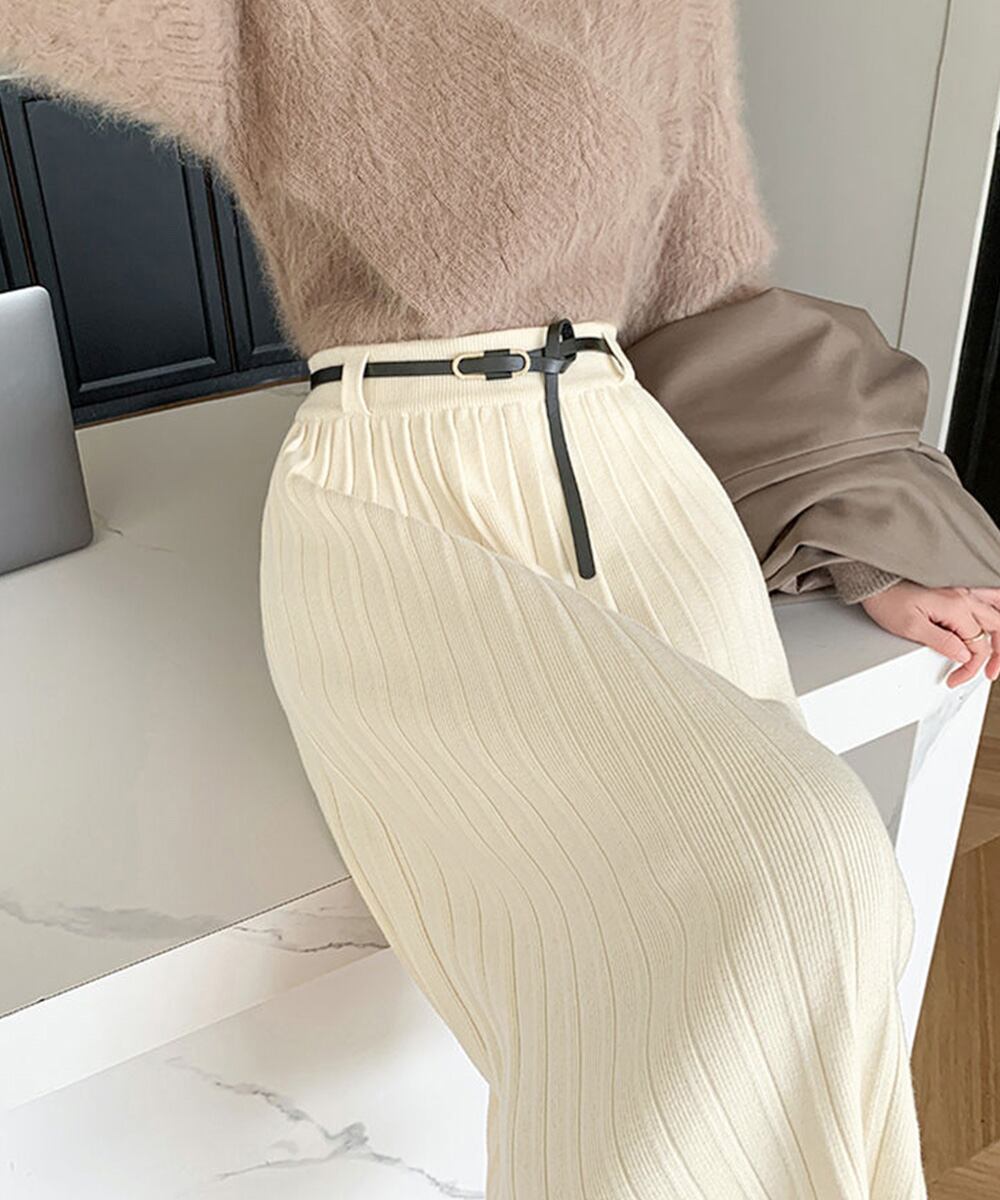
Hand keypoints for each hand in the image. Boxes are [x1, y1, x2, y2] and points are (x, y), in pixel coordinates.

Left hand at [860, 582, 999, 686]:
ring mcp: (961, 590)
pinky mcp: (955, 588)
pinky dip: (995, 611)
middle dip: (996, 654)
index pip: (977, 645)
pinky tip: (991, 621)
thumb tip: (964, 656)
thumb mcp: (910, 627)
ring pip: (996, 611)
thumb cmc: (887, 600)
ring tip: (997, 650)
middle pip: (996, 627)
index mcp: (955, 607)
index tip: (955, 678)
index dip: (970, 667)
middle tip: (989, 672)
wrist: (874, 580)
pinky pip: (988, 598)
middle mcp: (963, 596)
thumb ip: (941, 642)